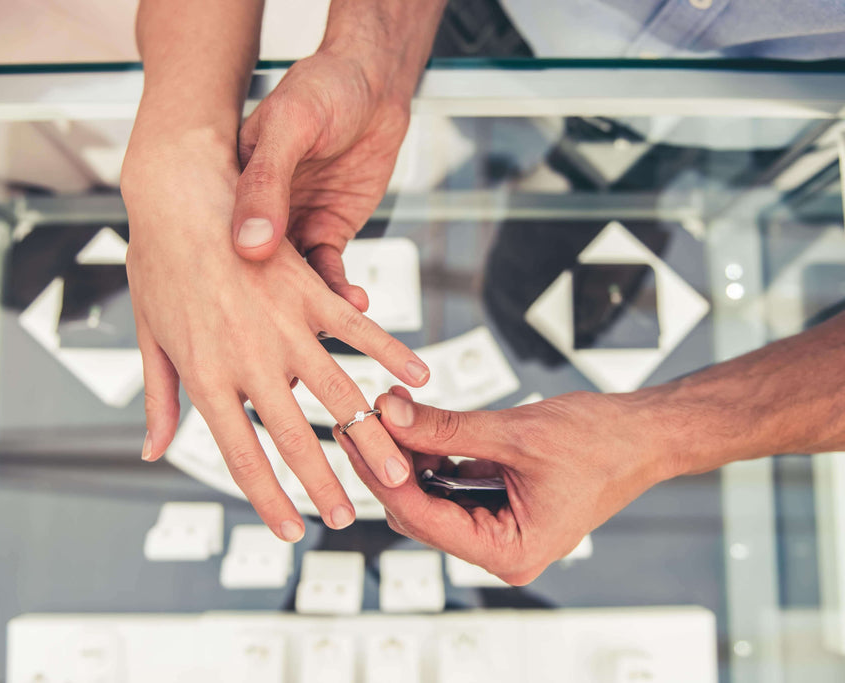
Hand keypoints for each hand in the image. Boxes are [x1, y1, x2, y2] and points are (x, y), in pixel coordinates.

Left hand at [121, 133, 429, 540]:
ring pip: (339, 393)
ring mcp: (284, 324)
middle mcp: (250, 359)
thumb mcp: (150, 336)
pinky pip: (359, 329)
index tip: (290, 528)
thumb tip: (153, 449)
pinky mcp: (309, 290)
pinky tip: (418, 376)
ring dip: (371, 437)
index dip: (268, 499)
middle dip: (326, 485)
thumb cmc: (158, 259)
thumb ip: (159, 398)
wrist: (179, 187)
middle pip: (297, 438)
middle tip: (350, 517)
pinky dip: (392, 353)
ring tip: (397, 468)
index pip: (242, 456)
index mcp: (207, 376)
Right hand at [231, 51, 410, 310]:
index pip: (217, 240)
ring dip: (307, 310)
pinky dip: (338, 291)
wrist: (373, 82)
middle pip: (251, 273)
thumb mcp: (289, 126)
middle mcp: (259, 210)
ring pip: (292, 282)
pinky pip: (327, 271)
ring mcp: (293, 223)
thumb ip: (268, 182)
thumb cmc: (323, 89)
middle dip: (260, 313)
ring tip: (323, 331)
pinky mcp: (326, 230)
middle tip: (269, 347)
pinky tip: (352, 303)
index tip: (221, 316)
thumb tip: (251, 244)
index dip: (219, 282)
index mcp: (234, 185)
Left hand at [337, 386, 674, 583]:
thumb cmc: (602, 443)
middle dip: (390, 464)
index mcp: (511, 552)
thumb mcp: (514, 433)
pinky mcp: (496, 505)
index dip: (385, 476)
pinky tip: (415, 423)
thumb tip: (391, 414)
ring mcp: (498, 528)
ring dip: (408, 456)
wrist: (643, 434)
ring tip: (387, 413)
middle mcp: (501, 549)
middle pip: (420, 511)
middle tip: (361, 420)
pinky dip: (431, 455)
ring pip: (429, 497)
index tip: (359, 439)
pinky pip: (449, 485)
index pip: (426, 519)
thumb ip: (447, 428)